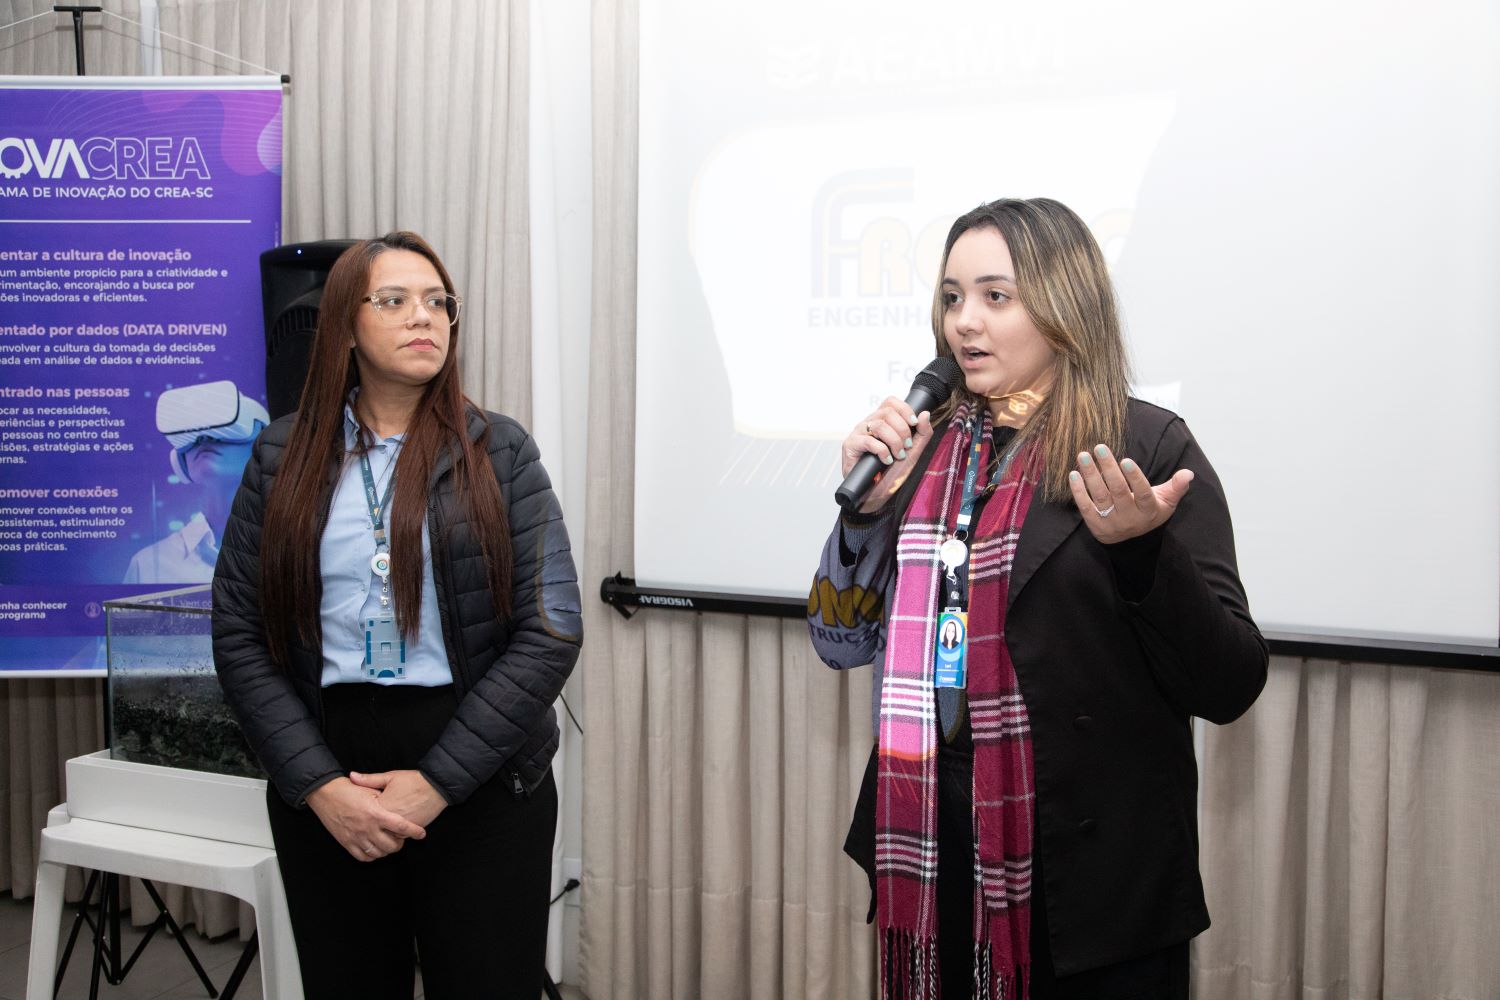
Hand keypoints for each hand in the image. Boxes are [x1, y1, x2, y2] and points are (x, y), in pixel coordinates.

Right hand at [305, 776, 427, 861]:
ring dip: (387, 850)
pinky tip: (375, 848)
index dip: (414, 832)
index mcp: (375, 813)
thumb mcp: (371, 789)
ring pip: (378, 853)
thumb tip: (402, 806)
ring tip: (389, 842)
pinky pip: (363, 857)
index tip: (421, 834)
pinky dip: (372, 855)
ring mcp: (355, 837)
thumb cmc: (349, 789)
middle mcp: (366, 828)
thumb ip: (387, 799)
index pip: (401, 826)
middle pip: (391, 845)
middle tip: (402, 838)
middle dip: (400, 843)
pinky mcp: (346, 843)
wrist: (325, 793)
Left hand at [348, 769, 447, 828]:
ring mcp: (400, 828)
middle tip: (365, 826)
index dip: (360, 816)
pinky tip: (394, 832)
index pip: (364, 817)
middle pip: (373, 831)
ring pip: (386, 837)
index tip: (358, 813)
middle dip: (369, 830)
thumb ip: (369, 779)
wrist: (436, 786)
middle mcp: (388, 820)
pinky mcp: (410, 831)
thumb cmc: (413, 780)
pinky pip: (399, 838)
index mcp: (380, 807)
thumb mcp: (390, 777)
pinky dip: (396, 836)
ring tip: (379, 832)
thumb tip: (351, 775)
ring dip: (383, 836)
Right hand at [841, 398, 935, 513]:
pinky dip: (882, 451)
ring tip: (898, 456)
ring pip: (879, 425)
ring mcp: (858, 433)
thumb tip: (925, 413)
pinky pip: (868, 441)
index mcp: (882, 421)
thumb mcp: (913, 453)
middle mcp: (868, 424)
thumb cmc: (892, 473)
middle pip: (887, 412)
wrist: (876, 495)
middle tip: (906, 447)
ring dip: (894, 441)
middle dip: (903, 430)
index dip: (905, 409)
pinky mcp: (850, 445)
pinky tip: (886, 460)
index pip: (891, 402)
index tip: (914, 424)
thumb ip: (922, 433)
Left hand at [1068, 443, 1193, 543]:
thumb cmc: (1149, 513)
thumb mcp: (1166, 502)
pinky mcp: (1096, 525)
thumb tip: (1188, 473)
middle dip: (1109, 468)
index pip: (1142, 493)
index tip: (1125, 459)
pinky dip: (1078, 491)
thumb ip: (1176, 486)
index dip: (1134, 477)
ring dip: (1091, 475)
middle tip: (1100, 448)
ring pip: (1100, 497)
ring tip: (1084, 456)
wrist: (1132, 542)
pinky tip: (1074, 474)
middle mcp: (1129, 517)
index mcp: (1148, 510)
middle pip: (1118, 491)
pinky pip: (1085, 507)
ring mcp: (1111, 522)